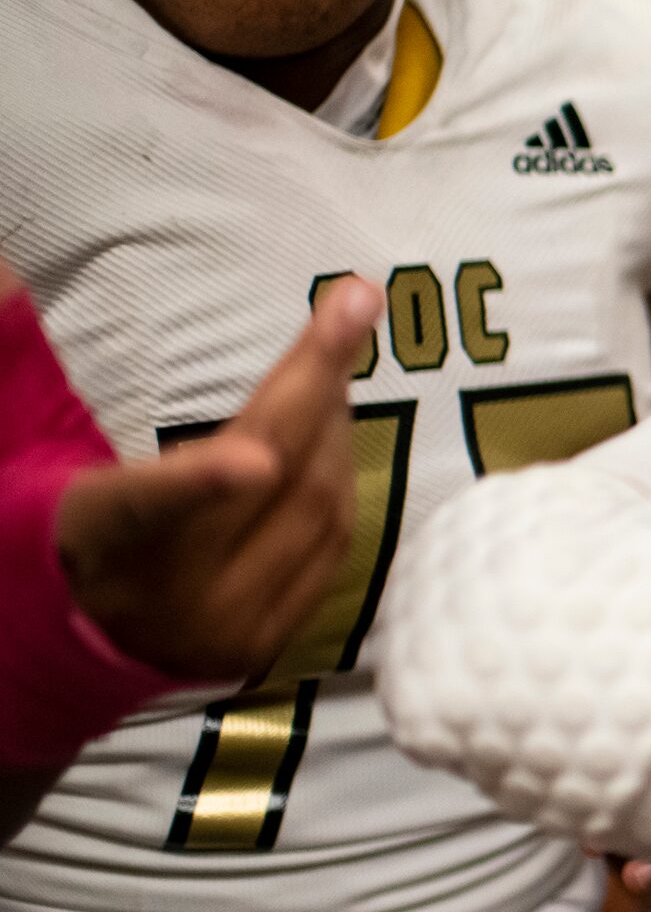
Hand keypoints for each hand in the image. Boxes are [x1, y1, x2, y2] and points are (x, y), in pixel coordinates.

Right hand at [56, 276, 379, 678]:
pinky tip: (334, 432)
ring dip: (337, 423)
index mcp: (98, 537)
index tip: (255, 460)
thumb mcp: (31, 449)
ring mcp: (225, 626)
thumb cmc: (61, 516)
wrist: (77, 631)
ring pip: (316, 507)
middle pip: (269, 478)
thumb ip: (26, 366)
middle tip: (354, 302)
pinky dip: (339, 478)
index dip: (199, 485)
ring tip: (334, 361)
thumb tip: (8, 268)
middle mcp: (165, 594)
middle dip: (317, 381)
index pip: (145, 508)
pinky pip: (332, 545)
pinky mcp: (271, 642)